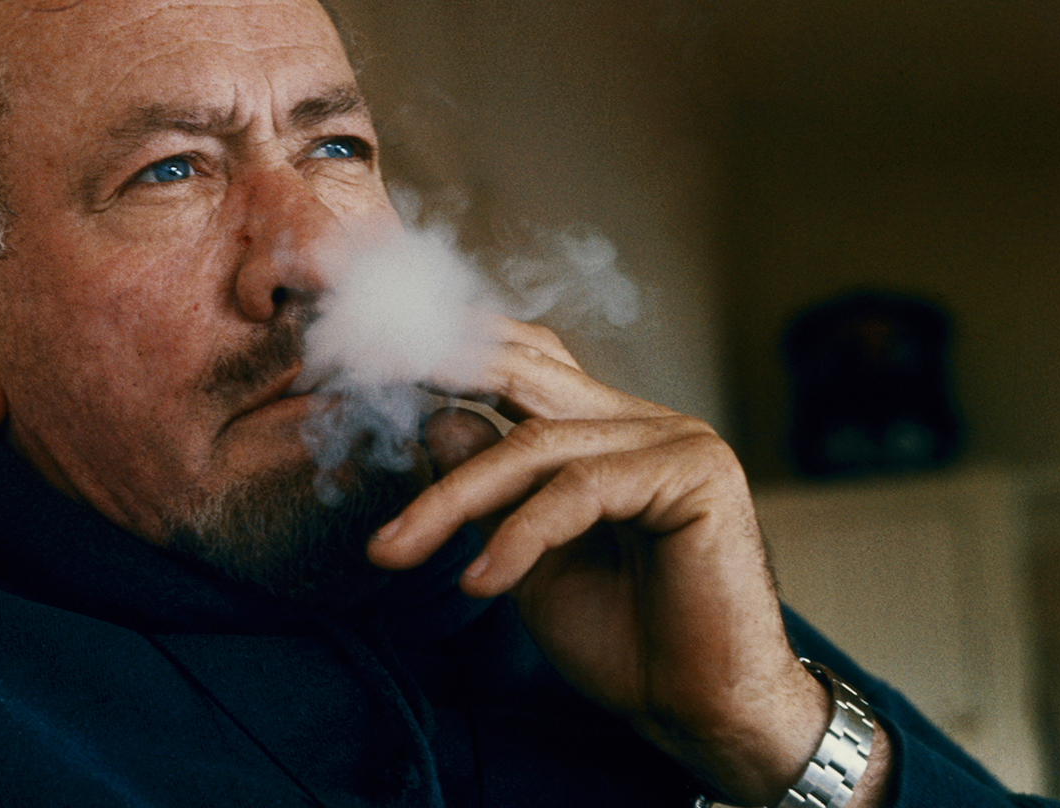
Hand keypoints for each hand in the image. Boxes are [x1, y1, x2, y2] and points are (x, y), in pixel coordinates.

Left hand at [366, 317, 861, 805]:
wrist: (697, 710)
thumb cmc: (619, 637)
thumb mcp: (520, 551)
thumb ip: (485, 484)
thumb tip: (433, 415)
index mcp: (608, 427)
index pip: (525, 359)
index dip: (452, 349)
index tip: (371, 361)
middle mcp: (644, 420)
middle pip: (521, 375)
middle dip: (436, 372)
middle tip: (362, 377)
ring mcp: (675, 439)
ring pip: (535, 444)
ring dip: (452, 499)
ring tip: (395, 551)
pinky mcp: (695, 474)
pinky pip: (579, 491)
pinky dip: (518, 537)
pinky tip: (480, 582)